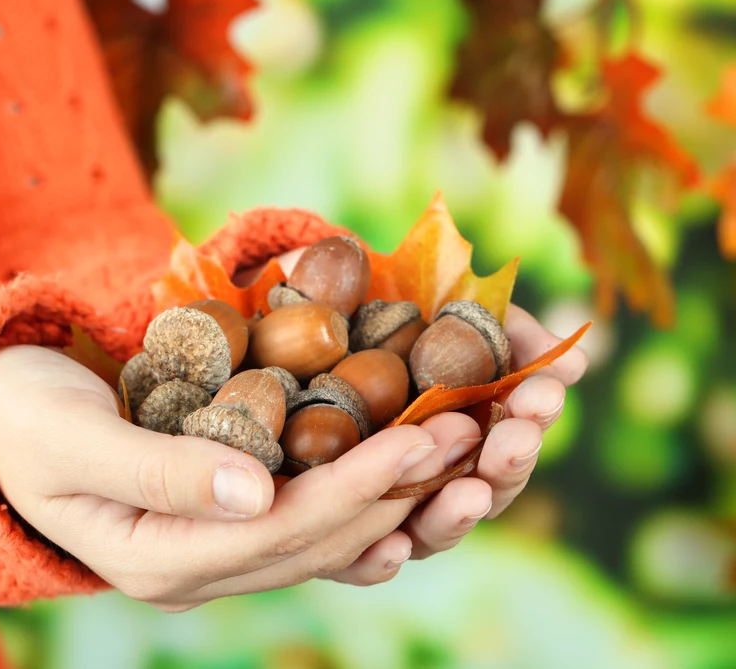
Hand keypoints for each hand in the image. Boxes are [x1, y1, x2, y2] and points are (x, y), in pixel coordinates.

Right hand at [0, 345, 482, 610]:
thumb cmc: (18, 423)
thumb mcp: (72, 439)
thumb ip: (157, 471)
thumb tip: (256, 493)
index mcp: (154, 556)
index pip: (278, 529)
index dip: (356, 486)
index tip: (423, 438)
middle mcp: (193, 569)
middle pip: (315, 539)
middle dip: (395, 489)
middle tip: (470, 434)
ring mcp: (208, 551)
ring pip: (320, 539)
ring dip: (393, 498)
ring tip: (462, 454)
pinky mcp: (219, 521)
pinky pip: (304, 523)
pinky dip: (358, 501)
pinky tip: (411, 488)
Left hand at [257, 248, 588, 584]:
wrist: (286, 310)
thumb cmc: (369, 303)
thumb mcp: (437, 300)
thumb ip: (504, 325)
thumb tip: (574, 355)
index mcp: (463, 419)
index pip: (513, 431)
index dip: (534, 413)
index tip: (545, 388)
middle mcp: (430, 468)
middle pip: (485, 484)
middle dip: (509, 459)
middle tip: (518, 432)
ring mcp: (384, 499)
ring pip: (433, 527)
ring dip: (457, 512)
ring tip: (468, 491)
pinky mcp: (331, 524)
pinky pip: (358, 560)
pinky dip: (380, 561)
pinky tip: (389, 547)